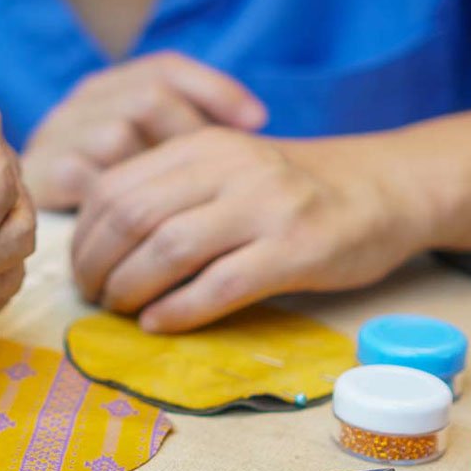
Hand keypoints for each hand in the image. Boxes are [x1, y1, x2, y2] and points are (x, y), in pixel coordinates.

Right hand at [22, 52, 266, 210]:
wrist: (10, 223)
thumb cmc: (104, 203)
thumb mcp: (144, 160)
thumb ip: (181, 141)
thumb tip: (257, 125)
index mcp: (108, 90)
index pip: (167, 68)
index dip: (215, 90)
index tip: (258, 123)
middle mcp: (80, 103)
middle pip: (148, 98)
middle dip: (187, 136)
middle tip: (217, 181)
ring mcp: (57, 136)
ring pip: (120, 135)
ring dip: (153, 178)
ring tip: (182, 211)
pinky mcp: (43, 176)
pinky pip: (93, 182)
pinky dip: (125, 207)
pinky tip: (147, 234)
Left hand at [71, 127, 429, 331]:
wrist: (389, 187)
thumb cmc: (297, 189)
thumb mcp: (231, 169)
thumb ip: (175, 191)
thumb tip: (103, 244)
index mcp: (204, 146)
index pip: (116, 188)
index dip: (85, 236)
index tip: (81, 270)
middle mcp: (230, 169)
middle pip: (133, 219)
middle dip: (99, 266)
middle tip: (93, 298)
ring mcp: (266, 207)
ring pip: (169, 250)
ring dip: (131, 290)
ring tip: (121, 312)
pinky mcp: (296, 249)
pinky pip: (220, 285)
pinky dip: (179, 311)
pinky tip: (160, 324)